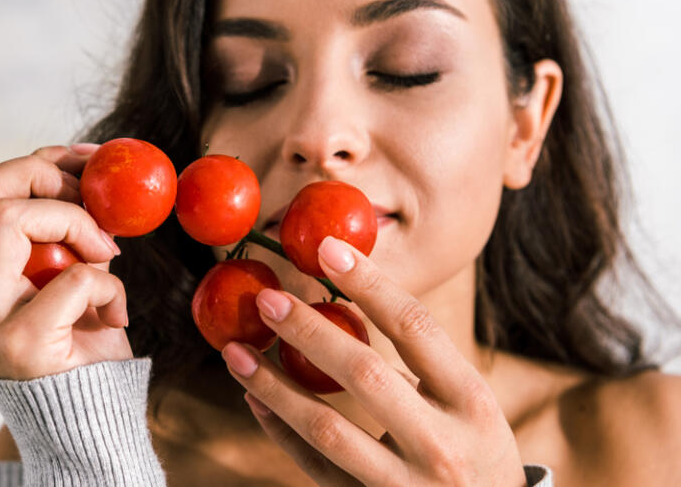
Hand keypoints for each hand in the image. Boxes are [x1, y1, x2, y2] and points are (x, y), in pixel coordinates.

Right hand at [0, 144, 132, 379]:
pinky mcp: (22, 345)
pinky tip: (116, 312)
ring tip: (107, 255)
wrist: (89, 424)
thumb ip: (61, 234)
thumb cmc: (81, 348)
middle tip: (92, 201)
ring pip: (9, 220)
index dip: (27, 165)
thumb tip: (86, 166)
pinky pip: (72, 277)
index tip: (82, 162)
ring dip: (77, 224)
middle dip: (43, 178)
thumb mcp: (65, 279)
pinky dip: (109, 283)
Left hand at [221, 236, 525, 485]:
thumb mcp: (471, 408)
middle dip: (309, 331)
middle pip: (364, 374)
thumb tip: (348, 298)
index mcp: (472, 402)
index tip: (327, 250)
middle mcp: (442, 445)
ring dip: (273, 385)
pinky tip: (255, 399)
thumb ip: (423, 364)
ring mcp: (404, 486)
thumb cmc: (477, 455)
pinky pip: (315, 466)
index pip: (416, 328)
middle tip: (266, 300)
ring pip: (326, 427)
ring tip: (236, 352)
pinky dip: (280, 430)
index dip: (369, 284)